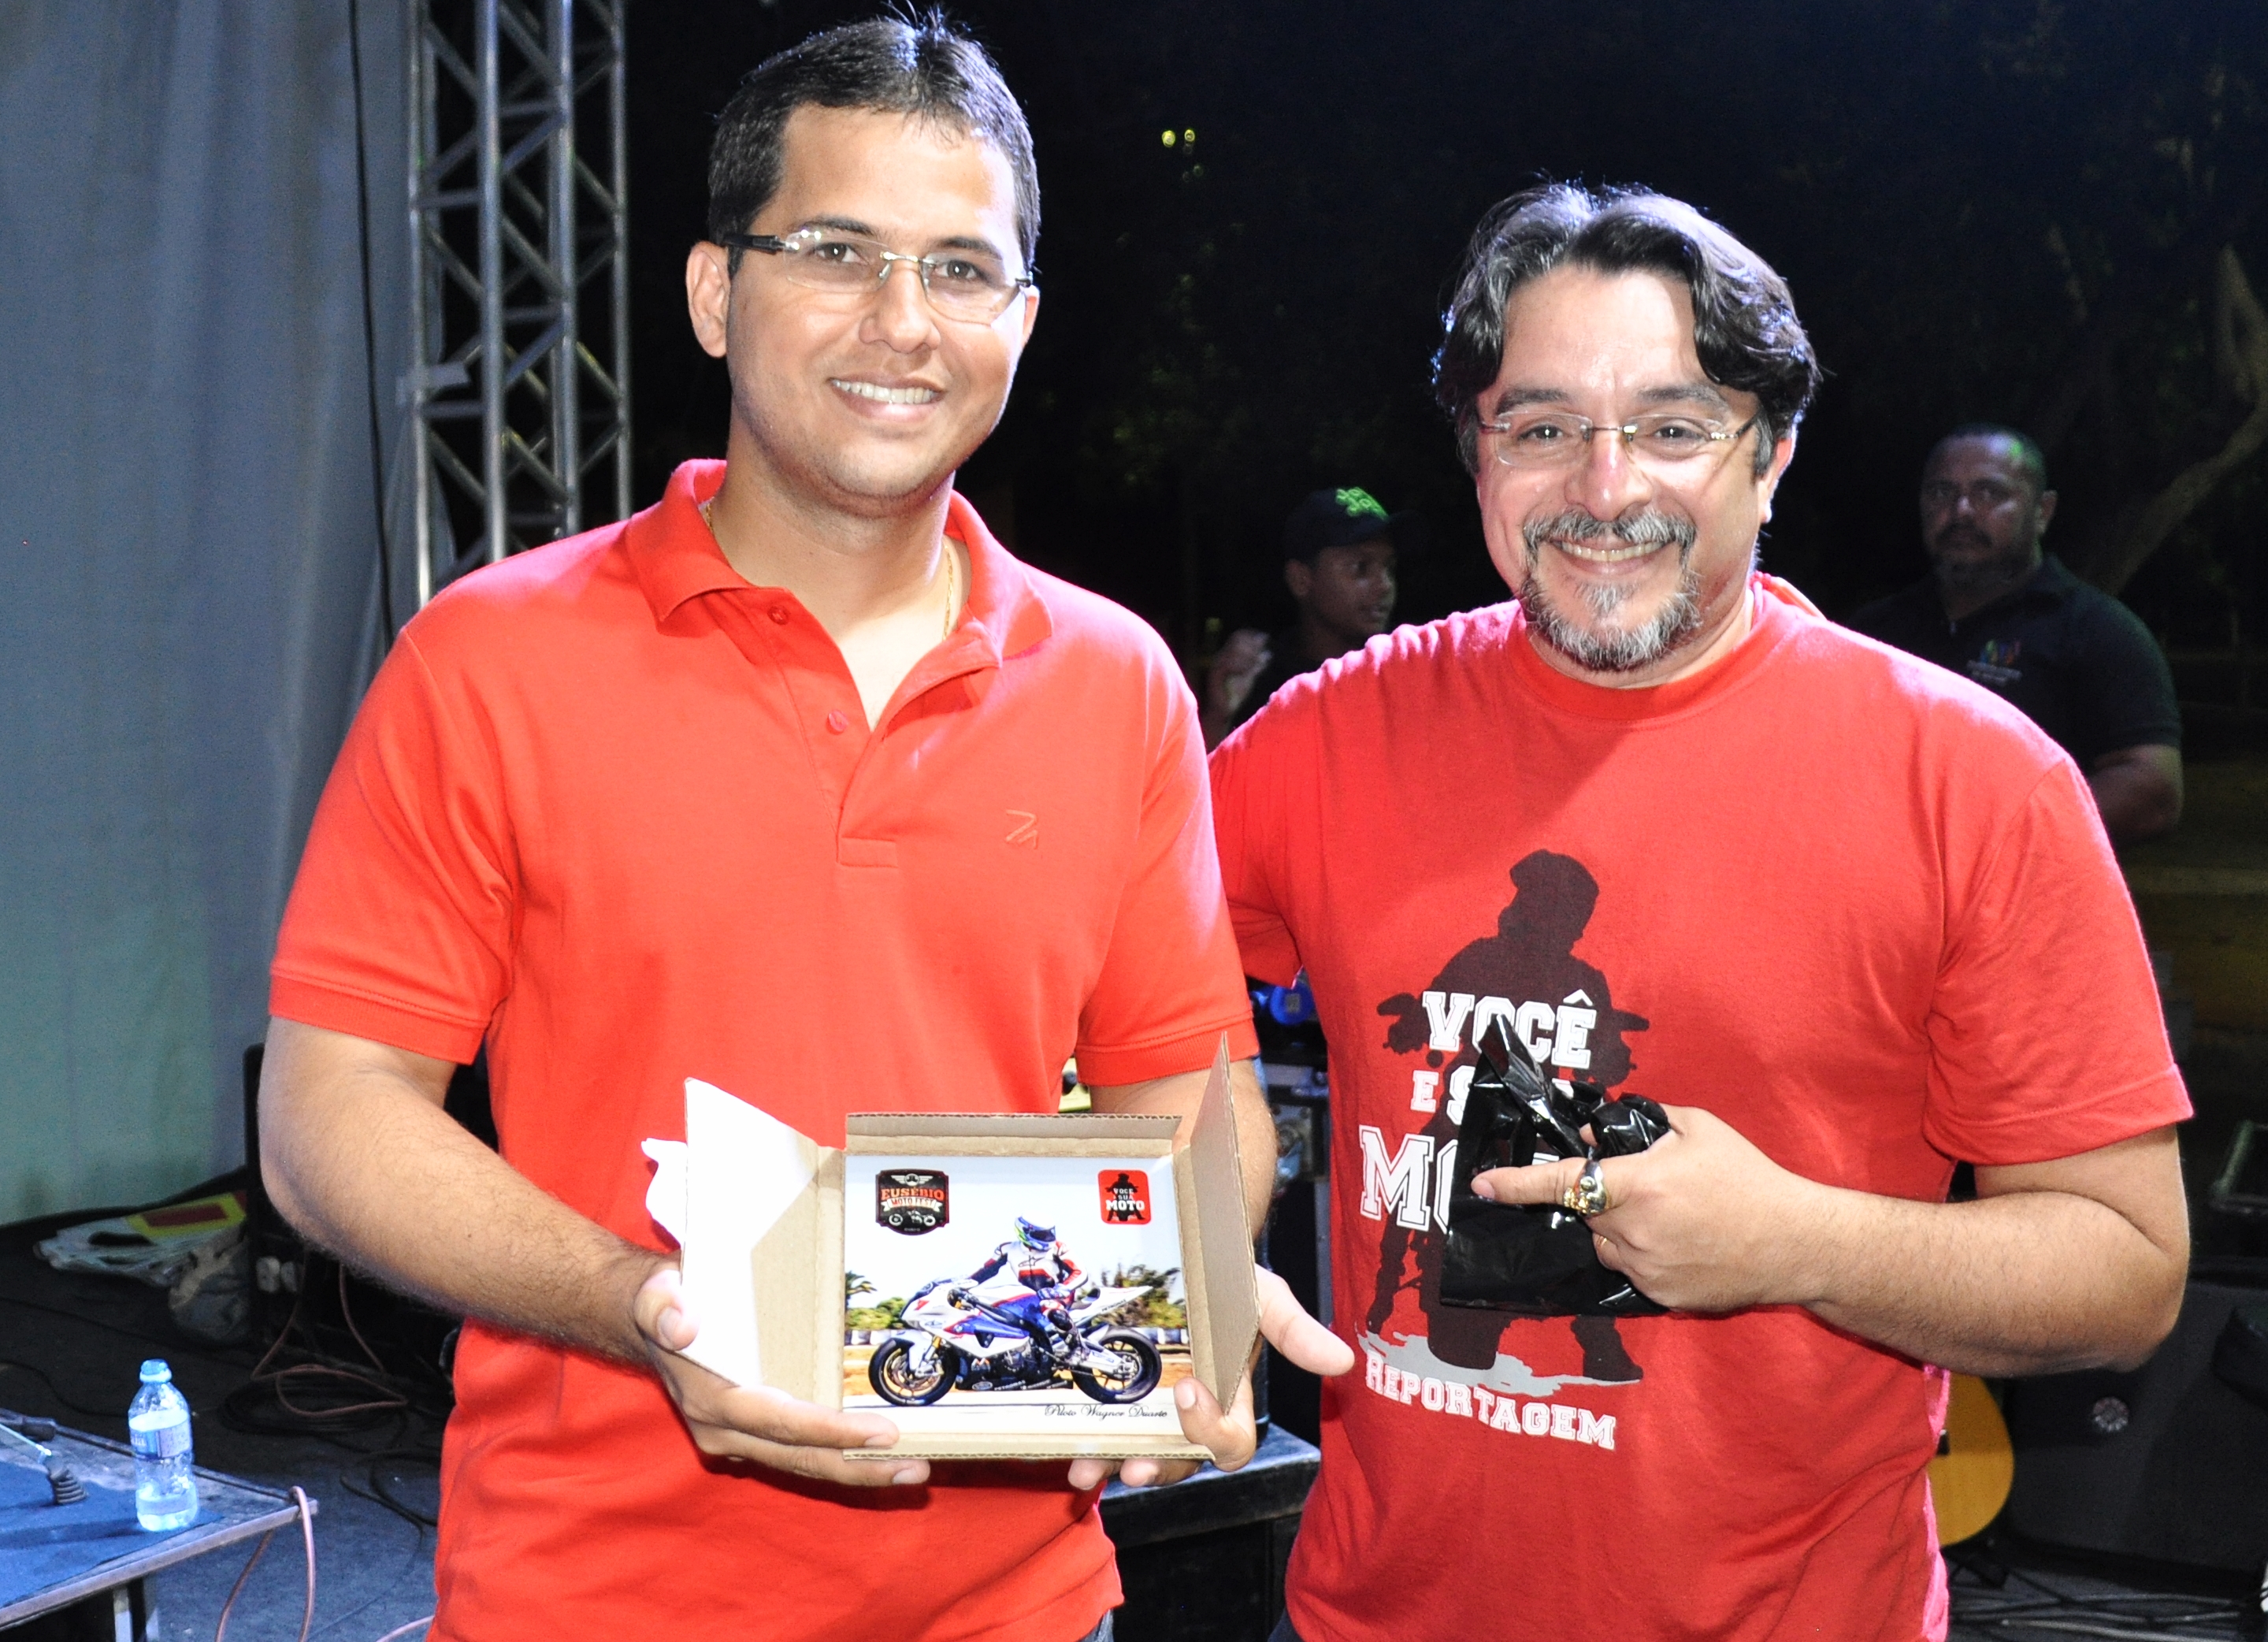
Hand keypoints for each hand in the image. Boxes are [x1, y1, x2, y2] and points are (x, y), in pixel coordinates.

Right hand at [635, 1265, 929, 1487]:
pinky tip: (878, 1456)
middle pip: (801, 1458)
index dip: (831, 1431)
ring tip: (912, 1470)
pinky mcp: (750, 1435)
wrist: (643, 1321)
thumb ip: (663, 1308)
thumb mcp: (656, 1294)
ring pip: (803, 1463)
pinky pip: (799, 1454)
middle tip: (916, 1467)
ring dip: (858, 1470)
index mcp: (711, 1400)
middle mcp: (724, 1431)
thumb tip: (684, 1326)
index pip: (781, 1423)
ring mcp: (736, 1439)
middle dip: (859, 1466)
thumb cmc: (662, 1301)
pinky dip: (839, 1456)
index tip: (881, 1433)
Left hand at [1067, 1268, 1355, 1490]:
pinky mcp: (1114, 1392)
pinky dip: (1084, 1440)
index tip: (1190, 1391)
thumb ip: (1294, 1331)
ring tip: (1086, 1468)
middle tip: (1133, 1465)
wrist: (1185, 1244)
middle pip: (1179, 1462)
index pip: (1230, 1443)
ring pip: (1135, 1452)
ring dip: (1111, 1464)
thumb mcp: (1265, 1297)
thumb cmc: (1230, 1276)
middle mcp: (1190, 1412)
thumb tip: (1343, 1361)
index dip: (1211, 1432)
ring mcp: (1150, 1405)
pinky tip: (1064, 1443)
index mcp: (1230, 1398)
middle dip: (1157, 1469)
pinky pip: (1101, 1428)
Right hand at [1204, 629, 1273, 722]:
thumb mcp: (1248, 677)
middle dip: (1252, 644)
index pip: (1238, 637)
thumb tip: (1267, 654)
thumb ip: (1256, 666)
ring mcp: (1218, 665)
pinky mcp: (1215, 675)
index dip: (1251, 636)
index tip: (1265, 638)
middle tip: (1264, 648)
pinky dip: (1242, 665)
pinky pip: (1228, 665)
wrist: (1222, 711)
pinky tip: (1253, 669)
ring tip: (1261, 661)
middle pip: (1235, 641)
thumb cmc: (1234, 694)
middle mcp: (1221, 657)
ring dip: (1249, 654)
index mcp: (1229, 655)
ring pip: (1232, 651)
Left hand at [1469, 1104, 1830, 1312]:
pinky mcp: (1661, 1295)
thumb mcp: (1697, 1129)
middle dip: (1603, 1197)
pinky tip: (1685, 1243)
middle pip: (1588, 1212)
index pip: (1562, 1182)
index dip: (1516, 1185)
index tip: (1481, 1186)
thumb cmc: (1748, 1178)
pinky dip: (1645, 1254)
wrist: (1796, 1241)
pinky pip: (1631, 1270)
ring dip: (1621, 1228)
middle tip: (1648, 1186)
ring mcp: (1647, 1268)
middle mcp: (1634, 1230)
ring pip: (1606, 1244)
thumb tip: (1595, 1135)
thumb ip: (1640, 1125)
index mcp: (1639, 1184)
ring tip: (1673, 1217)